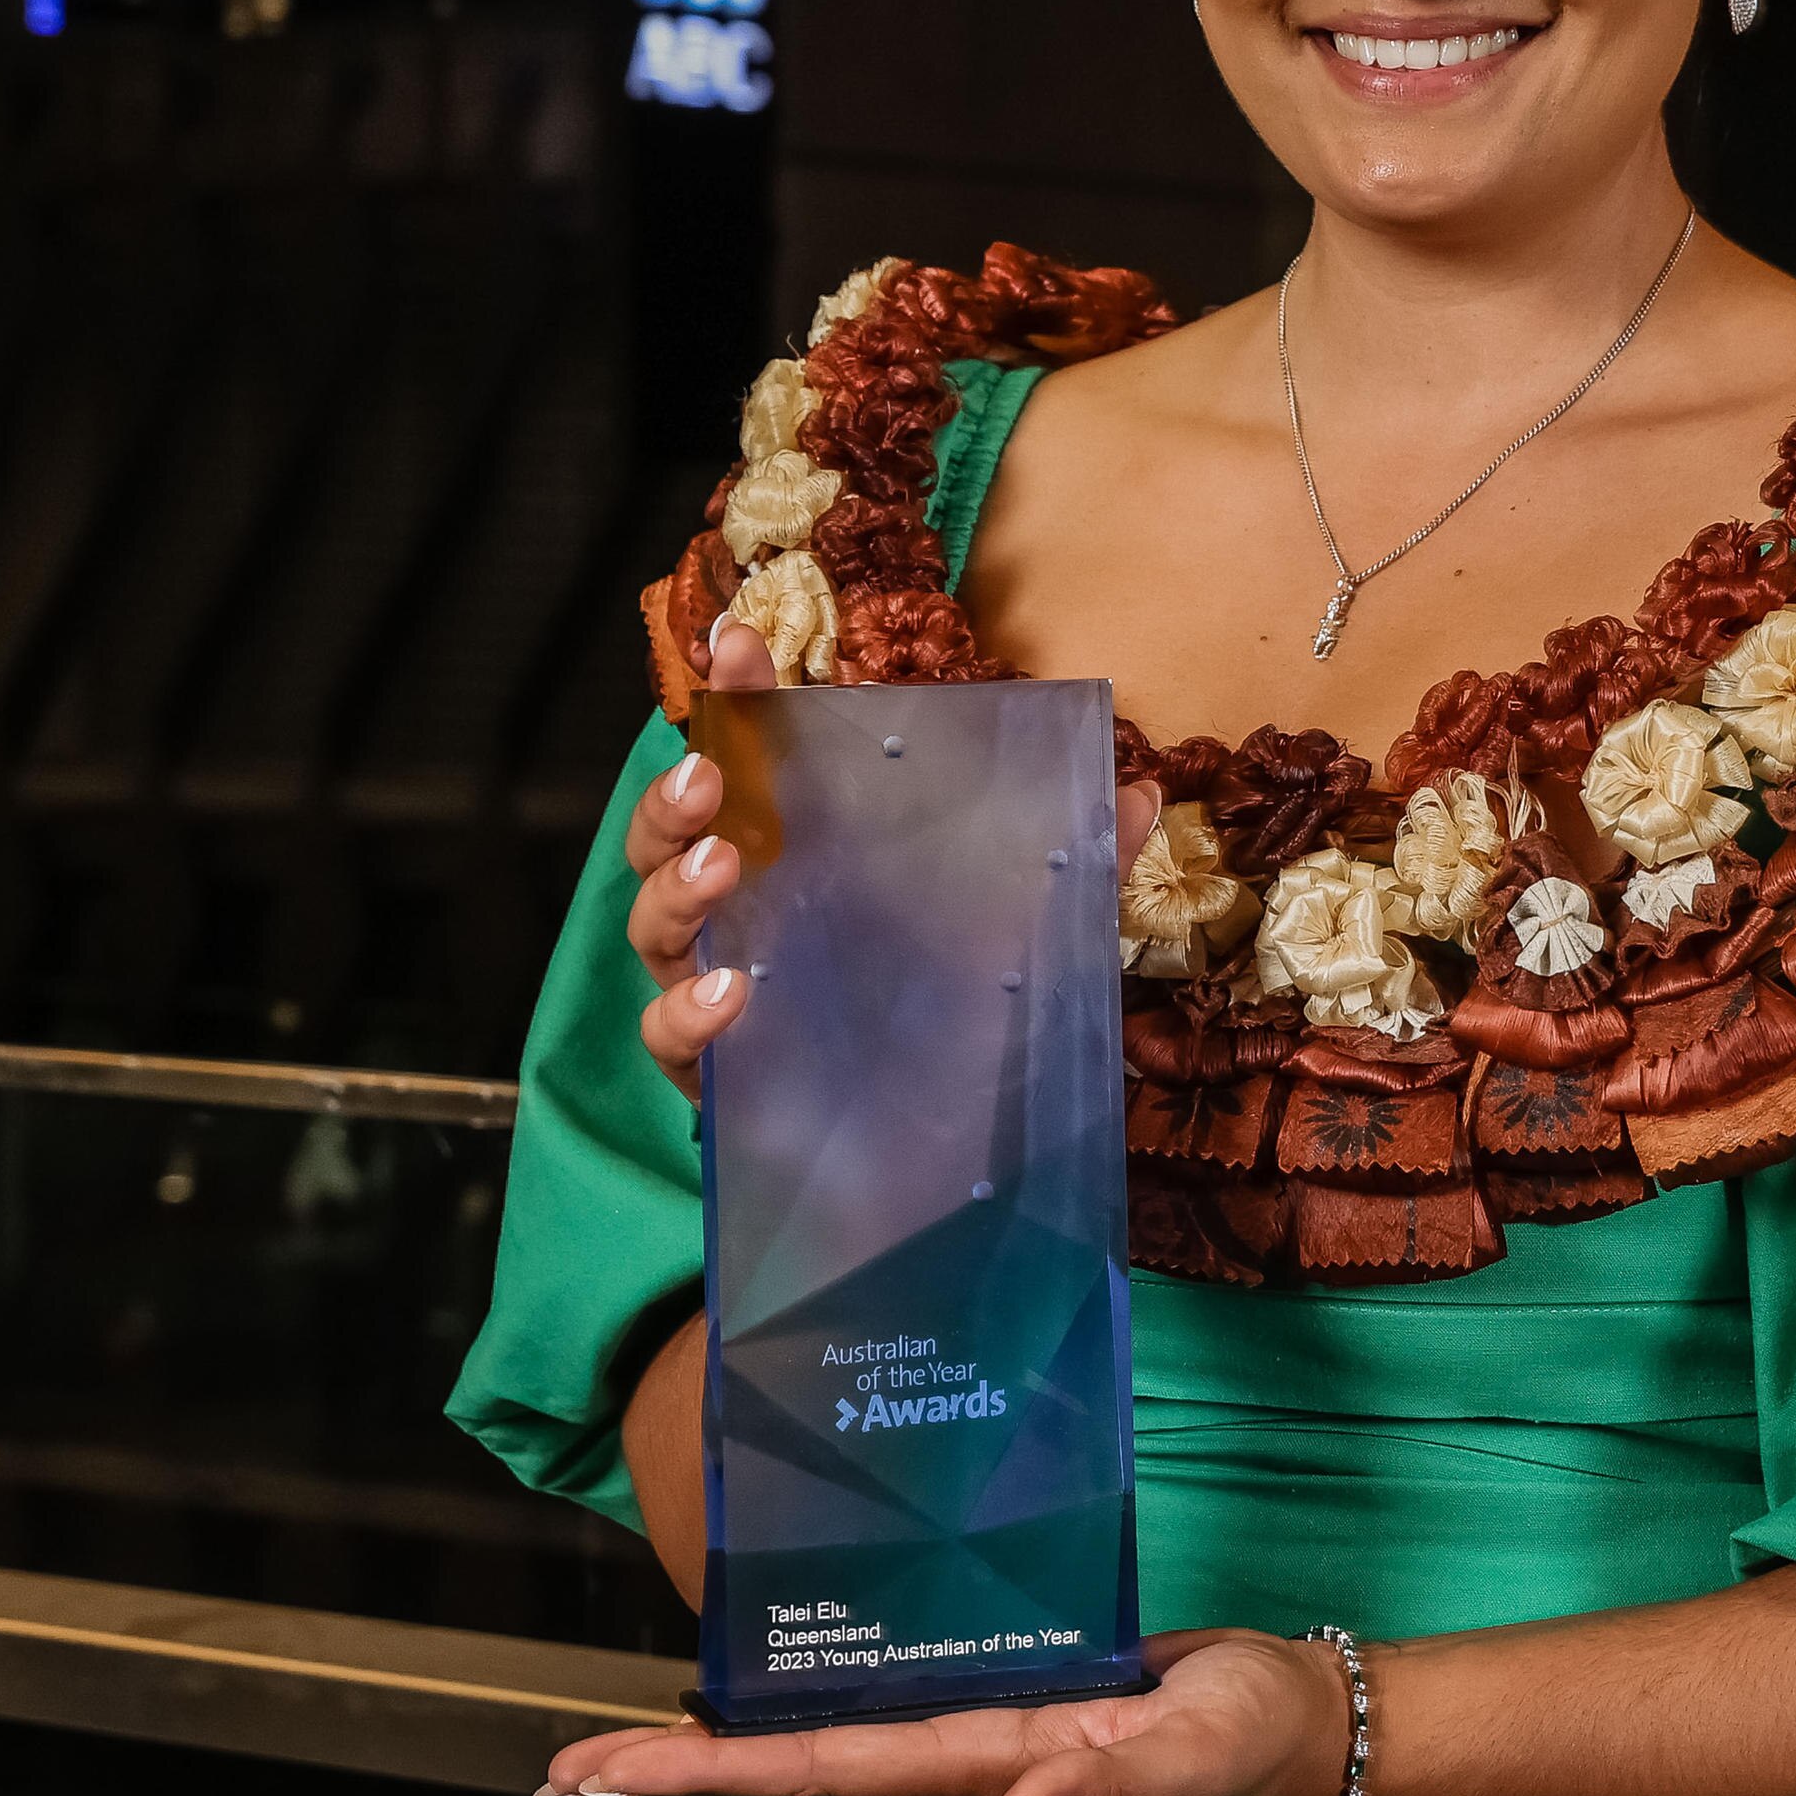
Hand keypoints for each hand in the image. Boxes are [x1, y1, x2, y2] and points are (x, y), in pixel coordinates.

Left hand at [533, 1627, 1350, 1795]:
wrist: (1284, 1713)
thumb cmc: (1238, 1737)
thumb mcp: (1180, 1759)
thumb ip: (1099, 1789)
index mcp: (978, 1761)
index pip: (814, 1766)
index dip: (704, 1770)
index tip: (606, 1774)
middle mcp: (951, 1745)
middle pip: (787, 1757)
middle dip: (672, 1768)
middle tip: (561, 1767)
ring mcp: (967, 1716)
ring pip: (822, 1726)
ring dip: (719, 1737)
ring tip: (623, 1739)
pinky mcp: (995, 1678)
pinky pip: (881, 1685)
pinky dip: (807, 1682)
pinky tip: (761, 1674)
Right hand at [623, 617, 1165, 1106]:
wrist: (952, 1150)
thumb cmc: (966, 1010)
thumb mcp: (1031, 924)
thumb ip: (1079, 857)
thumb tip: (1144, 790)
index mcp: (808, 851)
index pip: (754, 757)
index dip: (735, 696)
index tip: (738, 644)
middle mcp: (751, 910)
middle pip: (669, 834)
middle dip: (672, 794)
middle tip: (708, 774)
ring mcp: (723, 987)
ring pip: (651, 924)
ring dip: (674, 886)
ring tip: (720, 864)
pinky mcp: (720, 1073)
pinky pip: (671, 1035)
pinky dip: (687, 1010)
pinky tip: (732, 992)